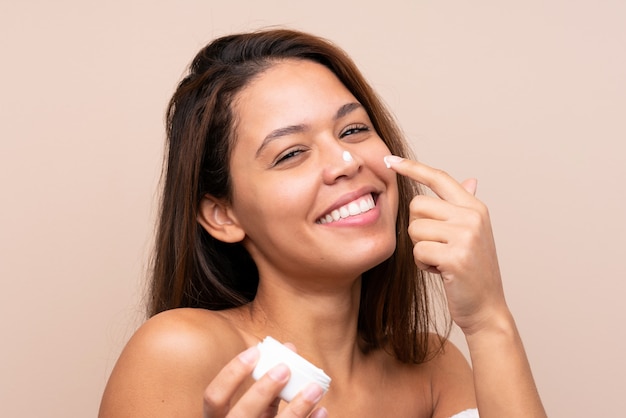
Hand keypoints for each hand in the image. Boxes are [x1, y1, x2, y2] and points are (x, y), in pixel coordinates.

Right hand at [203, 346, 327, 417]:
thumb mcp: (251, 411)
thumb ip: (265, 385)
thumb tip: (289, 349)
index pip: (214, 397)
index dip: (232, 373)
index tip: (255, 351)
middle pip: (241, 415)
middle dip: (263, 390)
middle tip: (285, 369)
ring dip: (296, 407)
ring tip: (315, 388)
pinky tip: (321, 410)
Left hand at [384, 156, 507, 334]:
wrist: (486, 308)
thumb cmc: (472, 271)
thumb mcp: (474, 234)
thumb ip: (465, 207)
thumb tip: (470, 180)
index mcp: (474, 207)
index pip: (438, 177)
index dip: (412, 167)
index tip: (389, 159)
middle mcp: (472, 216)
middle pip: (416, 205)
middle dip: (417, 228)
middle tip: (437, 247)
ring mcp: (466, 235)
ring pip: (414, 228)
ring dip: (420, 248)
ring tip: (440, 260)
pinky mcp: (456, 255)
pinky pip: (417, 250)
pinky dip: (422, 264)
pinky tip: (440, 271)